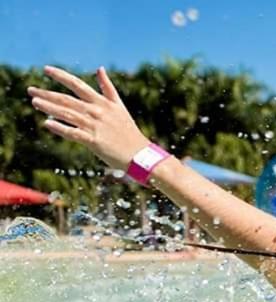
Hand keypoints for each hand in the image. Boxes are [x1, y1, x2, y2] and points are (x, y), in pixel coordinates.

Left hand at [28, 66, 149, 169]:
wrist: (140, 154)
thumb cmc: (129, 132)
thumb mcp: (119, 106)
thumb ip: (107, 87)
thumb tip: (99, 68)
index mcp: (102, 103)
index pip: (78, 85)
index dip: (62, 76)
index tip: (46, 69)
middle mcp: (97, 112)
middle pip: (68, 100)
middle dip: (48, 94)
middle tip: (30, 90)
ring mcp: (95, 126)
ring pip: (68, 114)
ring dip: (50, 108)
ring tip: (35, 102)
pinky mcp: (94, 141)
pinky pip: (74, 133)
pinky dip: (60, 128)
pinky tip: (47, 123)